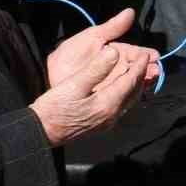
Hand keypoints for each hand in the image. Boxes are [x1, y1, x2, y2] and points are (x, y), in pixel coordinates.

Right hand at [34, 9, 157, 147]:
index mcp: (108, 104)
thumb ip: (96, 69)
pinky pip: (121, 106)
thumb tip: (114, 52)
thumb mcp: (73, 84)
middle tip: (145, 61)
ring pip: (129, 100)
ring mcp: (107, 122)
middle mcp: (112, 115)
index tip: (145, 53)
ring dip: (135, 85)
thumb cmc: (53, 109)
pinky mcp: (100, 125)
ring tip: (136, 72)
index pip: (131, 81)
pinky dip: (125, 93)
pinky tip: (120, 88)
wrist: (40, 133)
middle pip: (134, 92)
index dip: (139, 65)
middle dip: (141, 75)